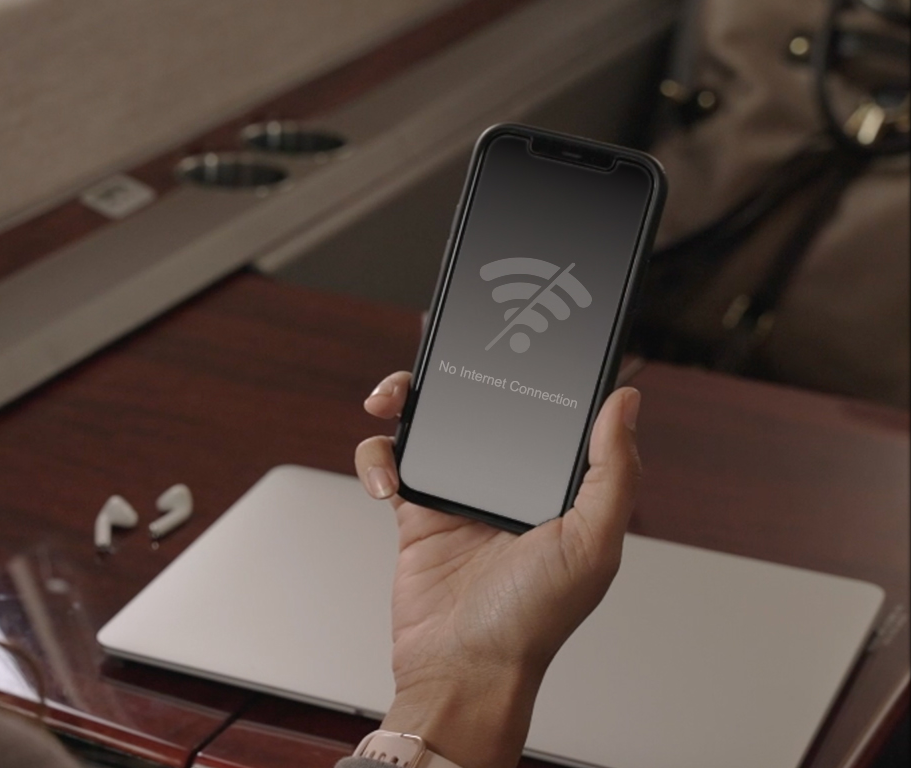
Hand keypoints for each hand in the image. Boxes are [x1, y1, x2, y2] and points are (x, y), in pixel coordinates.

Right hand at [356, 372, 640, 767]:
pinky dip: (379, 460)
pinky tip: (388, 481)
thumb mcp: (594, 543)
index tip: (512, 337)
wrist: (463, 669)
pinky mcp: (416, 511)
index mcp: (558, 485)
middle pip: (480, 402)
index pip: (546, 410)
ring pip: (429, 422)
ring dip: (406, 402)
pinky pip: (390, 462)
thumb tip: (627, 401)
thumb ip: (614, 470)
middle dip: (454, 371)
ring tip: (392, 401)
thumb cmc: (534, 622)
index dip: (530, 370)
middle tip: (439, 356)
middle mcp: (509, 483)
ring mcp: (460, 493)